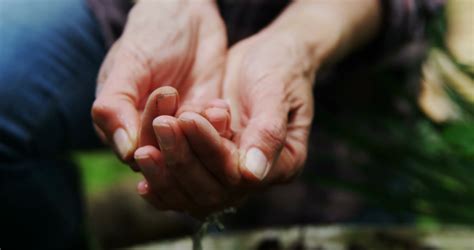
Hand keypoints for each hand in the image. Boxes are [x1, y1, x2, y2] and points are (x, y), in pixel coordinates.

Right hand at [91, 0, 226, 163]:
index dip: (150, 135)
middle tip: (179, 95)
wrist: (186, 15)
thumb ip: (116, 105)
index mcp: (123, 126)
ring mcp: (182, 129)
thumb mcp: (129, 65)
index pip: (137, 150)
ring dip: (202, 132)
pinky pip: (216, 134)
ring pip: (194, 149)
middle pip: (167, 154)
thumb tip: (125, 150)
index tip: (164, 101)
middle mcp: (152, 134)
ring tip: (207, 106)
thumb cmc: (149, 36)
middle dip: (177, 131)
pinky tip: (219, 105)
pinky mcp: (207, 121)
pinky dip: (219, 124)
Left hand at [133, 20, 316, 217]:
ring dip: (166, 175)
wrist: (269, 59)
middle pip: (213, 191)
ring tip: (144, 151)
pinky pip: (184, 189)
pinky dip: (163, 184)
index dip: (210, 148)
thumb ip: (268, 131)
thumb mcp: (276, 92)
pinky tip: (142, 173)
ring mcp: (232, 177)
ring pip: (194, 195)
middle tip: (161, 126)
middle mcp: (256, 178)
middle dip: (182, 160)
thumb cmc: (279, 69)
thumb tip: (252, 174)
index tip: (186, 119)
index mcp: (283, 164)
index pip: (238, 171)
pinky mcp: (211, 169)